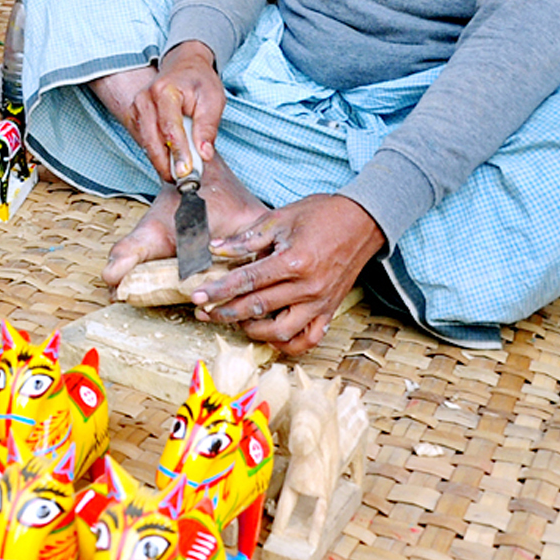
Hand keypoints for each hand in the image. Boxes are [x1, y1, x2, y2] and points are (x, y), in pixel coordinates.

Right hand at [128, 40, 225, 181]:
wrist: (183, 67)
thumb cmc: (199, 82)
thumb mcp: (213, 100)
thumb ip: (208, 127)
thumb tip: (204, 153)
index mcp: (165, 90)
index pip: (170, 126)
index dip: (178, 151)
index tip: (186, 171)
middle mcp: (145, 98)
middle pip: (151, 138)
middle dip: (165, 163)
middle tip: (181, 181)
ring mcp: (136, 108)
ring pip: (145, 142)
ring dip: (160, 162)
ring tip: (177, 174)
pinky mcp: (134, 117)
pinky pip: (143, 141)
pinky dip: (155, 154)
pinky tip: (168, 161)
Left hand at [191, 194, 384, 354]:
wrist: (363, 221)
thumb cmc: (321, 215)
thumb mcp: (280, 218)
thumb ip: (246, 239)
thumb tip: (216, 249)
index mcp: (293, 262)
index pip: (246, 281)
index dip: (218, 290)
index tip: (196, 297)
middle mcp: (308, 287)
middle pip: (258, 308)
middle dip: (225, 312)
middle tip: (203, 312)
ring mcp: (321, 302)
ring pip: (281, 332)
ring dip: (254, 331)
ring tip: (235, 321)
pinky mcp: (330, 310)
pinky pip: (309, 339)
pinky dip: (288, 344)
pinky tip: (269, 336)